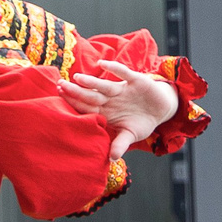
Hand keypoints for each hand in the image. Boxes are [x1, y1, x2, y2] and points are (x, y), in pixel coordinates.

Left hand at [65, 60, 180, 157]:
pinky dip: (114, 68)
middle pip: (90, 95)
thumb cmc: (142, 121)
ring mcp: (122, 89)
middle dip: (75, 91)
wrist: (162, 109)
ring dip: (90, 81)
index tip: (59, 98)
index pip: (86, 107)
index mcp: (106, 111)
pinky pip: (124, 73)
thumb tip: (112, 158)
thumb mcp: (131, 135)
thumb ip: (120, 143)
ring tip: (76, 78)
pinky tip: (102, 63)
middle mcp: (110, 99)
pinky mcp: (136, 80)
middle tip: (59, 85)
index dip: (74, 103)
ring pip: (103, 85)